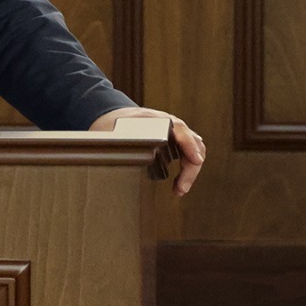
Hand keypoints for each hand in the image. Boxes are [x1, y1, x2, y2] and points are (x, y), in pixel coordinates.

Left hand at [89, 106, 204, 196]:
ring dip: (190, 171)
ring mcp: (174, 133)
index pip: (180, 129)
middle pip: (192, 143)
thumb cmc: (112, 124)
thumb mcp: (110, 133)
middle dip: (190, 168)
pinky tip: (177, 184)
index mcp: (155, 119)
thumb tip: (114, 160)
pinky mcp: (174, 143)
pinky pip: (188, 154)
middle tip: (180, 188)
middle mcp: (169, 124)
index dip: (190, 145)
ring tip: (179, 189)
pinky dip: (186, 170)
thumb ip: (113, 144)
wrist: (112, 116)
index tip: (196, 160)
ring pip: (194, 150)